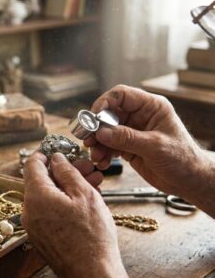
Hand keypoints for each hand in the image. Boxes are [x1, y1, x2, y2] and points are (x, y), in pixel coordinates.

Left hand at [22, 152, 142, 277]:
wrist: (93, 275)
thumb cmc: (91, 236)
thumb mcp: (84, 195)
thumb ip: (67, 172)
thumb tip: (56, 158)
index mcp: (36, 197)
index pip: (32, 164)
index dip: (46, 153)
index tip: (60, 150)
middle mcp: (29, 211)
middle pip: (42, 181)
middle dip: (65, 172)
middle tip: (87, 168)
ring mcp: (33, 225)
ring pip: (48, 196)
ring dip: (67, 187)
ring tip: (93, 184)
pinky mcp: (41, 236)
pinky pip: (49, 211)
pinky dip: (63, 202)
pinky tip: (84, 202)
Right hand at [85, 85, 211, 209]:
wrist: (189, 181)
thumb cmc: (183, 159)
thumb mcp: (154, 147)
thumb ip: (126, 138)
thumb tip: (101, 132)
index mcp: (151, 107)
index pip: (121, 95)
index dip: (104, 103)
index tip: (93, 117)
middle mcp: (139, 116)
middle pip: (109, 114)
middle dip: (97, 128)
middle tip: (88, 139)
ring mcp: (132, 131)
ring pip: (106, 131)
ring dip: (98, 143)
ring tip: (96, 156)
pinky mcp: (127, 146)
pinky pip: (108, 146)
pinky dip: (102, 153)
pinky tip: (102, 162)